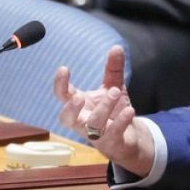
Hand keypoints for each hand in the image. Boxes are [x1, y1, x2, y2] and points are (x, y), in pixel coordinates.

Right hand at [54, 46, 153, 175]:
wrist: (128, 138)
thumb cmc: (113, 112)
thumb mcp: (114, 86)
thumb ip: (113, 68)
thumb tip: (117, 47)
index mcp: (79, 106)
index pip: (62, 96)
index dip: (60, 84)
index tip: (64, 69)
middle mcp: (82, 121)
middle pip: (67, 118)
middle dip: (70, 108)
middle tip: (79, 97)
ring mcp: (96, 134)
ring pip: (93, 125)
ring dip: (103, 108)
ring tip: (116, 91)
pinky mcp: (111, 142)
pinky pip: (113, 133)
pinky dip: (120, 122)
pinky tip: (129, 110)